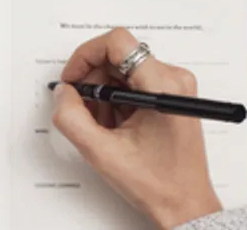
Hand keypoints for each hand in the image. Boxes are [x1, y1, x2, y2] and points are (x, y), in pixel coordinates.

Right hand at [52, 28, 221, 228]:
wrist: (184, 204)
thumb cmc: (158, 183)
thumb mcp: (102, 152)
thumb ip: (72, 117)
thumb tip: (63, 93)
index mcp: (163, 86)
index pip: (117, 42)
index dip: (86, 55)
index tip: (73, 78)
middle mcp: (174, 78)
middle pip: (118, 56)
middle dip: (93, 81)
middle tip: (83, 109)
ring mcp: (174, 85)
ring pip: (123, 70)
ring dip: (104, 93)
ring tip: (103, 125)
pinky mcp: (171, 94)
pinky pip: (133, 82)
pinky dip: (116, 100)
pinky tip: (116, 126)